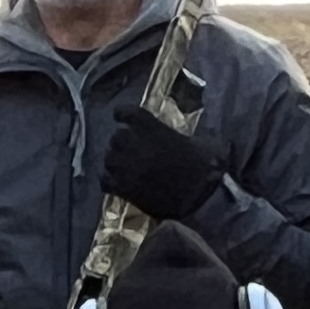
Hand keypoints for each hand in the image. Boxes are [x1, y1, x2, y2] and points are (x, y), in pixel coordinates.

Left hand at [101, 103, 221, 222]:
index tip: (120, 116)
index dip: (121, 113)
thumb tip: (188, 135)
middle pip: (116, 137)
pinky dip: (108, 180)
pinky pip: (105, 180)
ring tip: (123, 167)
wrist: (200, 196)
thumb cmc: (204, 166)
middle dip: (121, 143)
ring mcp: (126, 166)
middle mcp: (134, 144)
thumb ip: (181, 134)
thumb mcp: (196, 140)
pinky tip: (115, 183)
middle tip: (130, 150)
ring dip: (114, 161)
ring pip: (108, 158)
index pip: (126, 113)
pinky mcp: (123, 188)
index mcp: (152, 128)